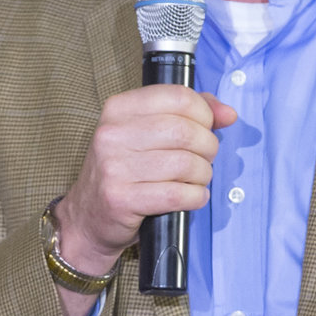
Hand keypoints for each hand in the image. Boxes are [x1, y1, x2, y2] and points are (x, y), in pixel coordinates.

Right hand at [54, 86, 237, 273]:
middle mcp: (112, 134)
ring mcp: (114, 167)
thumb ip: (188, 116)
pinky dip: (195, 197)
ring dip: (203, 175)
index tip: (207, 128)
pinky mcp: (121, 199)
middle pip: (185, 131)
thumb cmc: (125, 173)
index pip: (177, 97)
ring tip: (196, 180)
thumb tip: (227, 114)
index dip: (204, 113)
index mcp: (119, 109)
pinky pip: (177, 194)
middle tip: (204, 159)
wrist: (88, 218)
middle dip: (208, 147)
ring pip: (185, 164)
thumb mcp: (146, 134)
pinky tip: (191, 197)